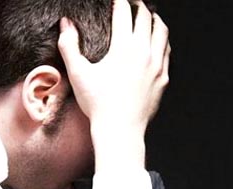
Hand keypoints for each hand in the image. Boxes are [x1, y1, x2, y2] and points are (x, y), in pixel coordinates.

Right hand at [58, 0, 170, 168]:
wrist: (120, 131)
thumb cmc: (98, 105)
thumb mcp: (78, 74)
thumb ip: (69, 46)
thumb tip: (65, 23)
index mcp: (123, 47)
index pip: (123, 13)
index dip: (119, 1)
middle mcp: (144, 52)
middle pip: (146, 17)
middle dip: (138, 5)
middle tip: (131, 2)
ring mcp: (157, 65)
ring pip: (161, 31)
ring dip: (154, 19)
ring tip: (149, 16)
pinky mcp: (163, 78)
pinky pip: (167, 51)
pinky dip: (162, 40)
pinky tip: (157, 41)